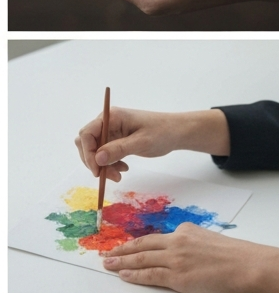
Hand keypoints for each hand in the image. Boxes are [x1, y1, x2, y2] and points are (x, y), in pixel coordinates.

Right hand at [75, 107, 228, 181]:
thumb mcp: (141, 142)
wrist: (177, 133)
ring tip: (119, 174)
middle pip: (87, 144)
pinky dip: (109, 164)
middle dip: (95, 162)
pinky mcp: (116, 139)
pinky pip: (104, 154)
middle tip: (109, 176)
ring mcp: (112, 131)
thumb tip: (96, 158)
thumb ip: (118, 149)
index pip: (87, 134)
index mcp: (112, 116)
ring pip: (95, 151)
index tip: (97, 171)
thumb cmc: (162, 132)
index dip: (88, 153)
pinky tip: (123, 169)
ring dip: (103, 166)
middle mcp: (109, 122)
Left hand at [101, 223, 278, 292]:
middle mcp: (179, 241)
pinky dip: (134, 275)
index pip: (158, 237)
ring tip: (109, 264)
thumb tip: (187, 253)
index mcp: (189, 230)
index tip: (128, 245)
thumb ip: (196, 244)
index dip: (139, 242)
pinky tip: (124, 276)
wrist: (248, 264)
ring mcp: (177, 258)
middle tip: (108, 254)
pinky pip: (149, 275)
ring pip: (142, 259)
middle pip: (144, 245)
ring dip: (122, 262)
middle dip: (123, 250)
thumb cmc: (237, 256)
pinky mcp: (177, 276)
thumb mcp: (213, 241)